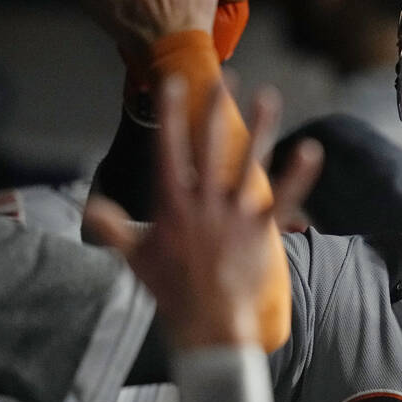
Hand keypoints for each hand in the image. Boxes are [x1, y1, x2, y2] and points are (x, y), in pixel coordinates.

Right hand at [84, 78, 322, 348]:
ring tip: (268, 96)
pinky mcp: (261, 229)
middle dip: (215, 109)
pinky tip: (312, 150)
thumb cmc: (170, 292)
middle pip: (210, 145)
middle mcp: (204, 200)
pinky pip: (285, 197)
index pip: (169, 148)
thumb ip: (113, 227)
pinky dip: (299, 174)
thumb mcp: (135, 257)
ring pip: (249, 161)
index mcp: (173, 203)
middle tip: (223, 78)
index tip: (173, 83)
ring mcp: (235, 213)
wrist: (208, 324)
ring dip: (261, 127)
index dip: (170, 114)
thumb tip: (89, 205)